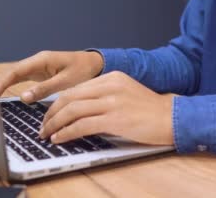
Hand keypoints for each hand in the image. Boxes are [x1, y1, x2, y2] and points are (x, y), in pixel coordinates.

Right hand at [0, 51, 103, 102]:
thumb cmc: (83, 70)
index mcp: (41, 60)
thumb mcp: (66, 82)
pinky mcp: (39, 73)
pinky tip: (3, 95)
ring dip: (2, 85)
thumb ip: (45, 89)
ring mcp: (37, 67)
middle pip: (11, 72)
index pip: (15, 71)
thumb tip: (23, 97)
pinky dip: (11, 86)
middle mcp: (36, 61)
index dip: (1, 82)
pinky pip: (21, 79)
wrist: (95, 64)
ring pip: (14, 75)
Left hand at [39, 71, 174, 145]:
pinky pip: (82, 125)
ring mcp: (112, 101)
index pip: (76, 88)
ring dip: (55, 124)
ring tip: (47, 134)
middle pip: (69, 97)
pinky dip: (66, 132)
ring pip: (72, 110)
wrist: (172, 117)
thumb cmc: (150, 110)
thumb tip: (78, 110)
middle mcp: (110, 86)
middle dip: (51, 113)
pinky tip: (60, 138)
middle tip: (43, 126)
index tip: (50, 114)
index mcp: (112, 77)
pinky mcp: (115, 119)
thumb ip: (104, 96)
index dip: (58, 103)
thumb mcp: (126, 93)